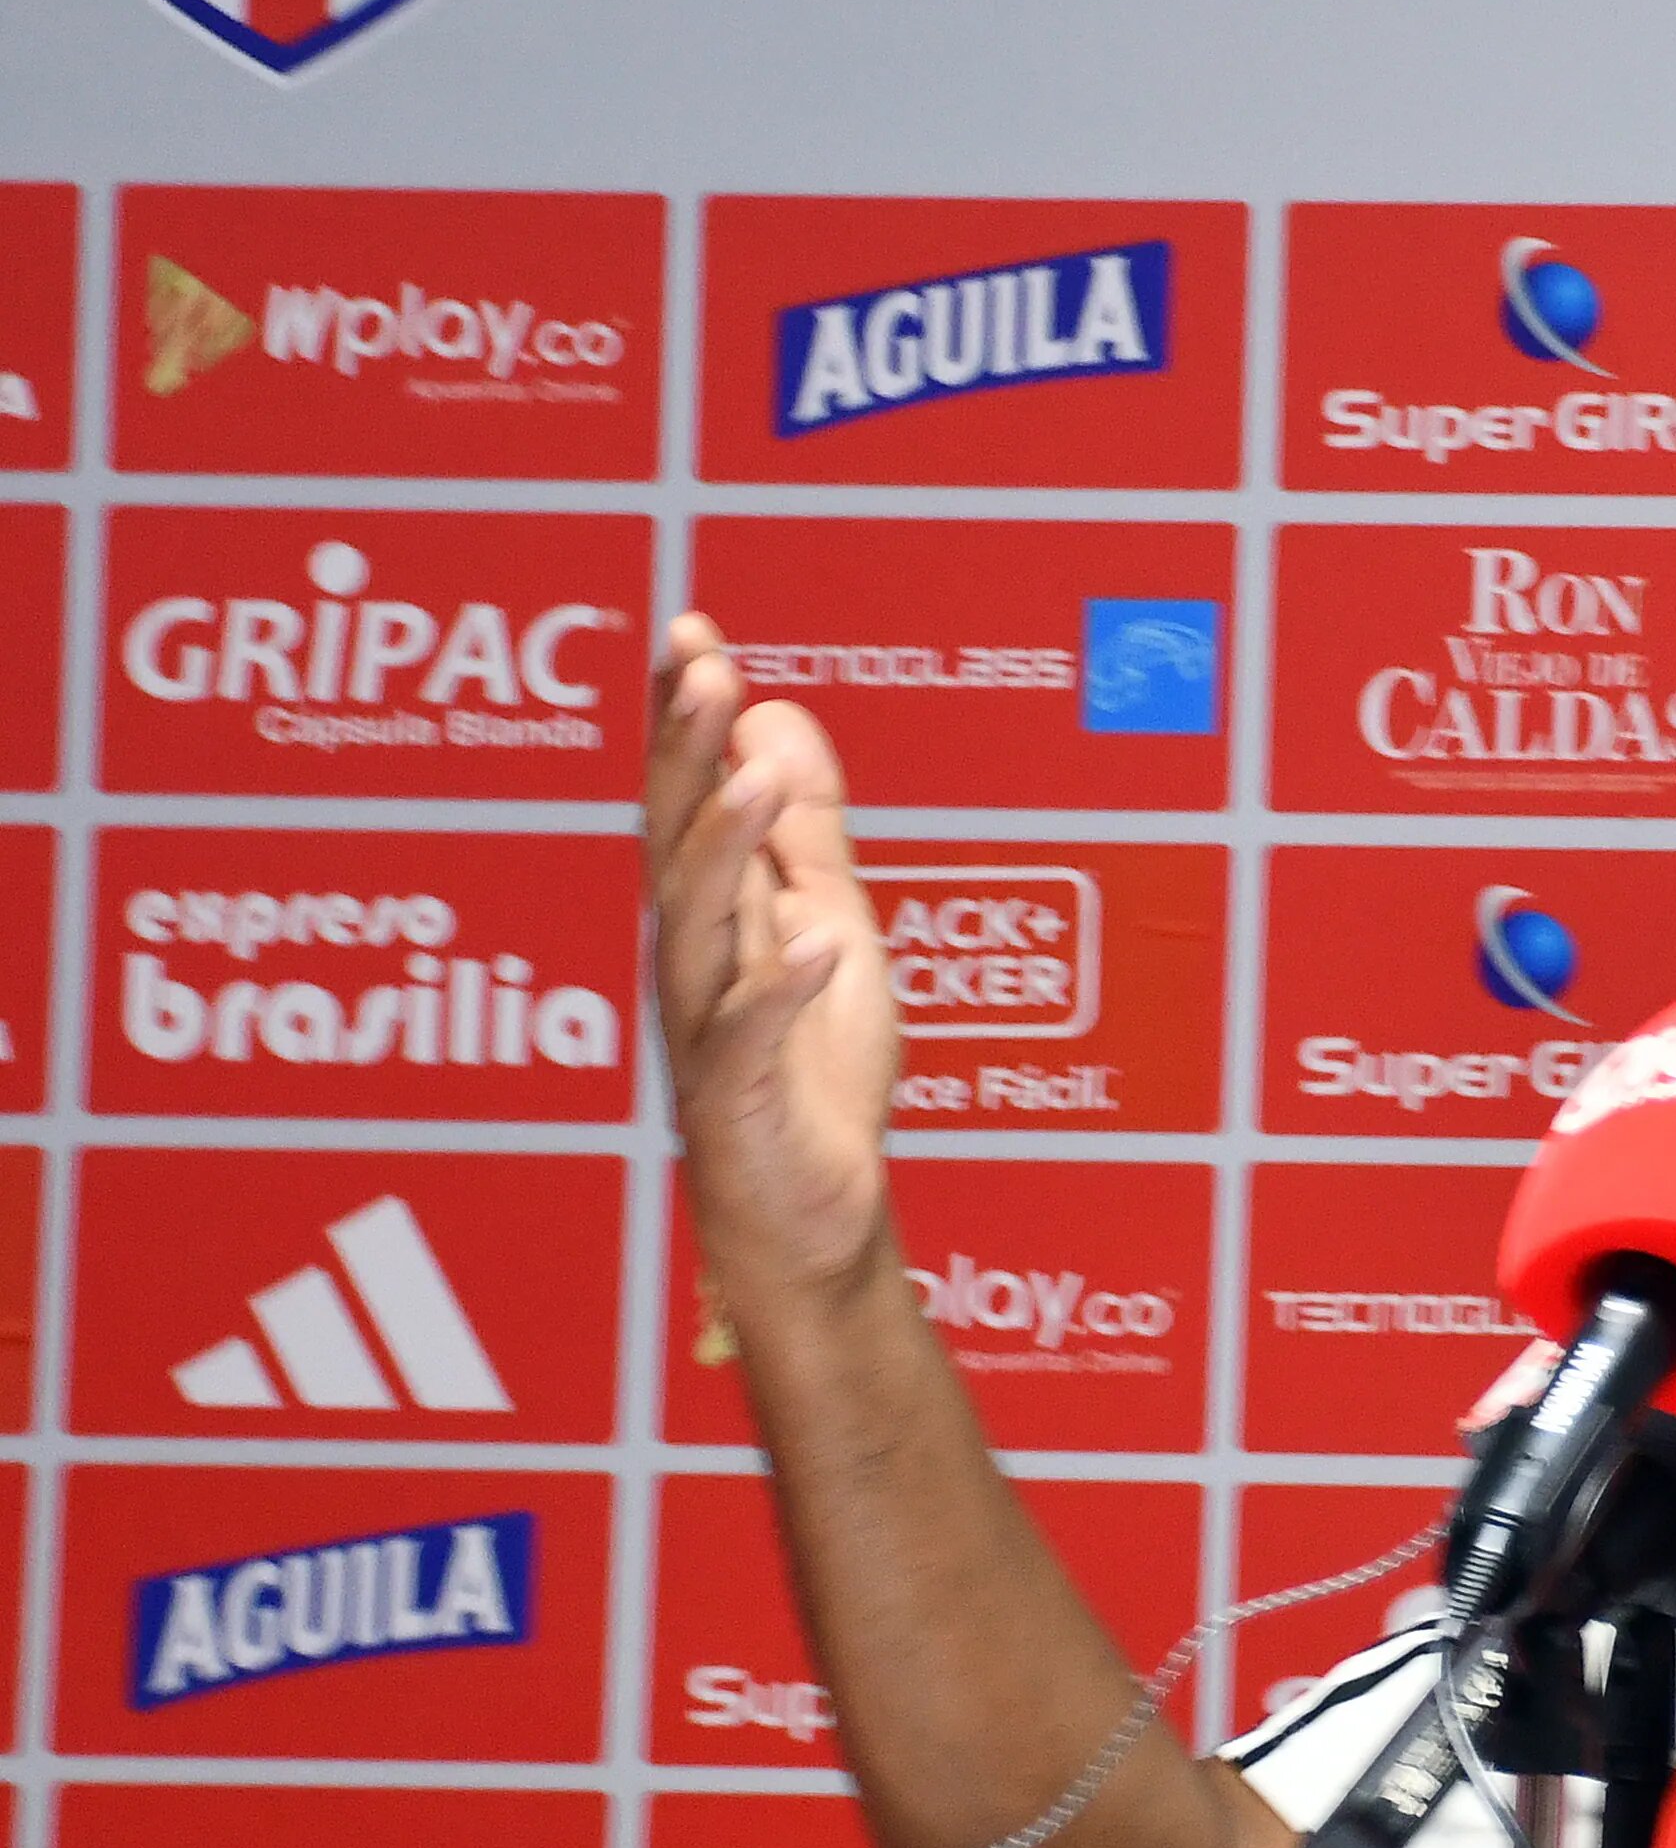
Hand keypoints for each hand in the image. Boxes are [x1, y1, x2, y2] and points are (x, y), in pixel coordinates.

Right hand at [646, 614, 900, 1311]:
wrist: (813, 1216)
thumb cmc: (813, 1074)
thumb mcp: (829, 925)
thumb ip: (806, 833)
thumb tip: (780, 715)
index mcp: (713, 916)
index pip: (685, 798)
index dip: (682, 719)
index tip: (689, 631)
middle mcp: (693, 961)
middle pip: (673, 843)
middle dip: (684, 756)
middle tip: (704, 670)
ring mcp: (705, 1030)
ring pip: (698, 929)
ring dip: (727, 850)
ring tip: (762, 776)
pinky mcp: (736, 1104)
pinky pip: (749, 1041)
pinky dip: (784, 991)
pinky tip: (821, 942)